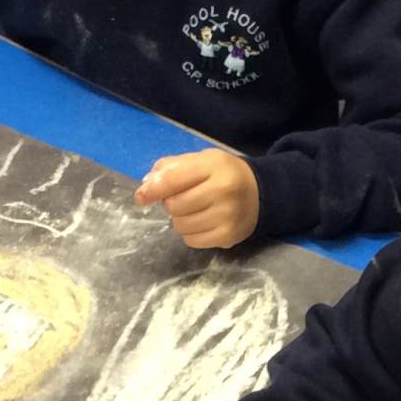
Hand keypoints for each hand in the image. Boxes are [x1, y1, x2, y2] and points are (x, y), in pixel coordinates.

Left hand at [134, 149, 258, 248]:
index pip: (174, 180)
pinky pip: (191, 241)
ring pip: (181, 226)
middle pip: (174, 206)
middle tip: (182, 198)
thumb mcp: (201, 160)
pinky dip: (190, 233)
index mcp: (213, 166)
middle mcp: (222, 191)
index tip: (140, 197)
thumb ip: (171, 167)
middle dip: (170, 203)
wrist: (260, 193)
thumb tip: (146, 185)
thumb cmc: (223, 174)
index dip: (152, 190)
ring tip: (194, 210)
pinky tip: (202, 222)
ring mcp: (227, 216)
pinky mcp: (228, 236)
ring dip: (180, 219)